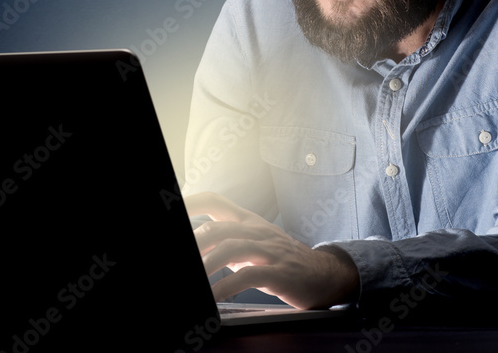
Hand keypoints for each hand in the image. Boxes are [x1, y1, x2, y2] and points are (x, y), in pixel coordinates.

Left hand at [185, 191, 359, 309]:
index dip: (191, 202)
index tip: (174, 208)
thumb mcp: (254, 244)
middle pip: (219, 227)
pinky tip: (216, 296)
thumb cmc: (282, 260)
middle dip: (195, 242)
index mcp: (249, 221)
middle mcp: (258, 231)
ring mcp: (270, 250)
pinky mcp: (280, 272)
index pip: (215, 201)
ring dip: (207, 263)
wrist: (324, 274)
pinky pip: (250, 275)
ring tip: (196, 277)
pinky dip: (228, 286)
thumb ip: (227, 241)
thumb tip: (198, 245)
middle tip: (184, 257)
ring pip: (232, 248)